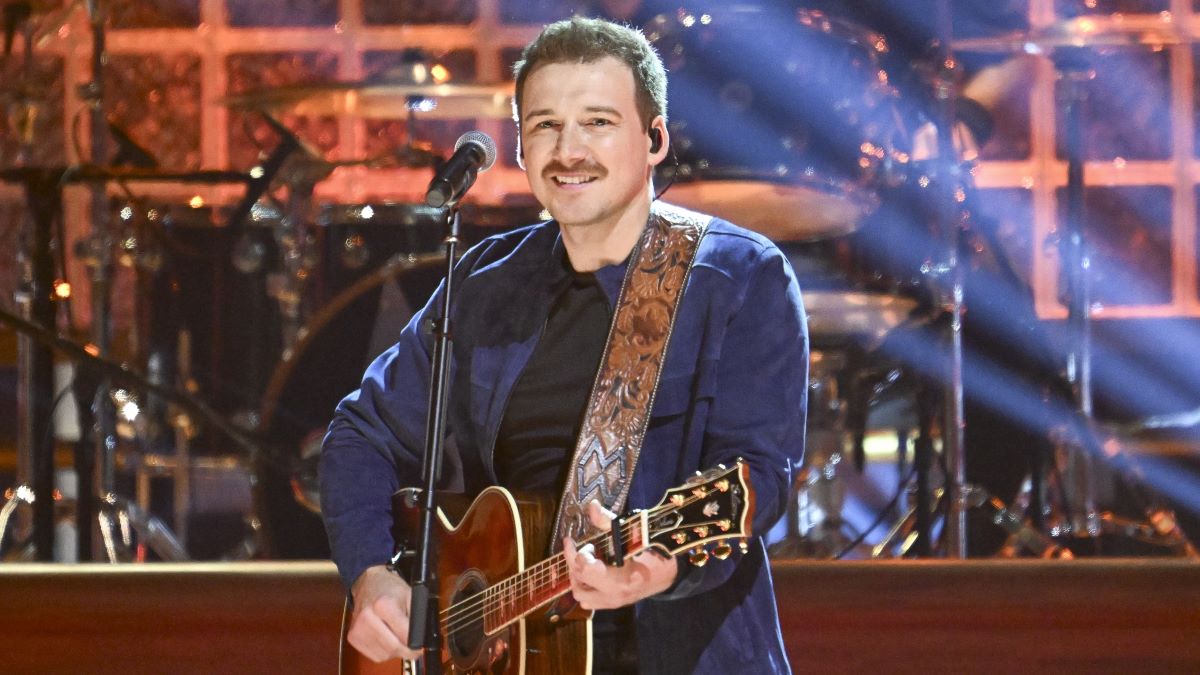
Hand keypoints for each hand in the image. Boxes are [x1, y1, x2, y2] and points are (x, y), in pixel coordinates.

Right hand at [347, 564, 420, 662]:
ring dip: (395, 651)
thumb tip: (422, 638)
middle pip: (393, 647)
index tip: (421, 645)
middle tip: (414, 648)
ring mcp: (358, 629)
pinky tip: (386, 639)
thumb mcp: (411, 595)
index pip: (404, 635)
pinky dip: (385, 652)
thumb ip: (418, 617)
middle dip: (407, 651)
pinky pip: (375, 655)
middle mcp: (367, 618)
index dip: (416, 643)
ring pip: (385, 655)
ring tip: (397, 636)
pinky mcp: (353, 638)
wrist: (368, 584)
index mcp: (383, 605)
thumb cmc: (390, 589)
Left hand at [563, 501, 677, 609]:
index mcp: (619, 580)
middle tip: (584, 547)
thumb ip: (608, 521)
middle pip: (578, 583)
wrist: (669, 573)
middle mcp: (613, 596)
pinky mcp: (613, 604)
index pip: (586, 570)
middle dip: (575, 563)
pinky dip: (585, 586)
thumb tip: (591, 506)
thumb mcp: (632, 534)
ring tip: (585, 561)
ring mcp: (612, 603)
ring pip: (581, 596)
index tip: (578, 540)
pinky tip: (592, 571)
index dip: (576, 553)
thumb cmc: (653, 552)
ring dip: (577, 578)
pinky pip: (589, 601)